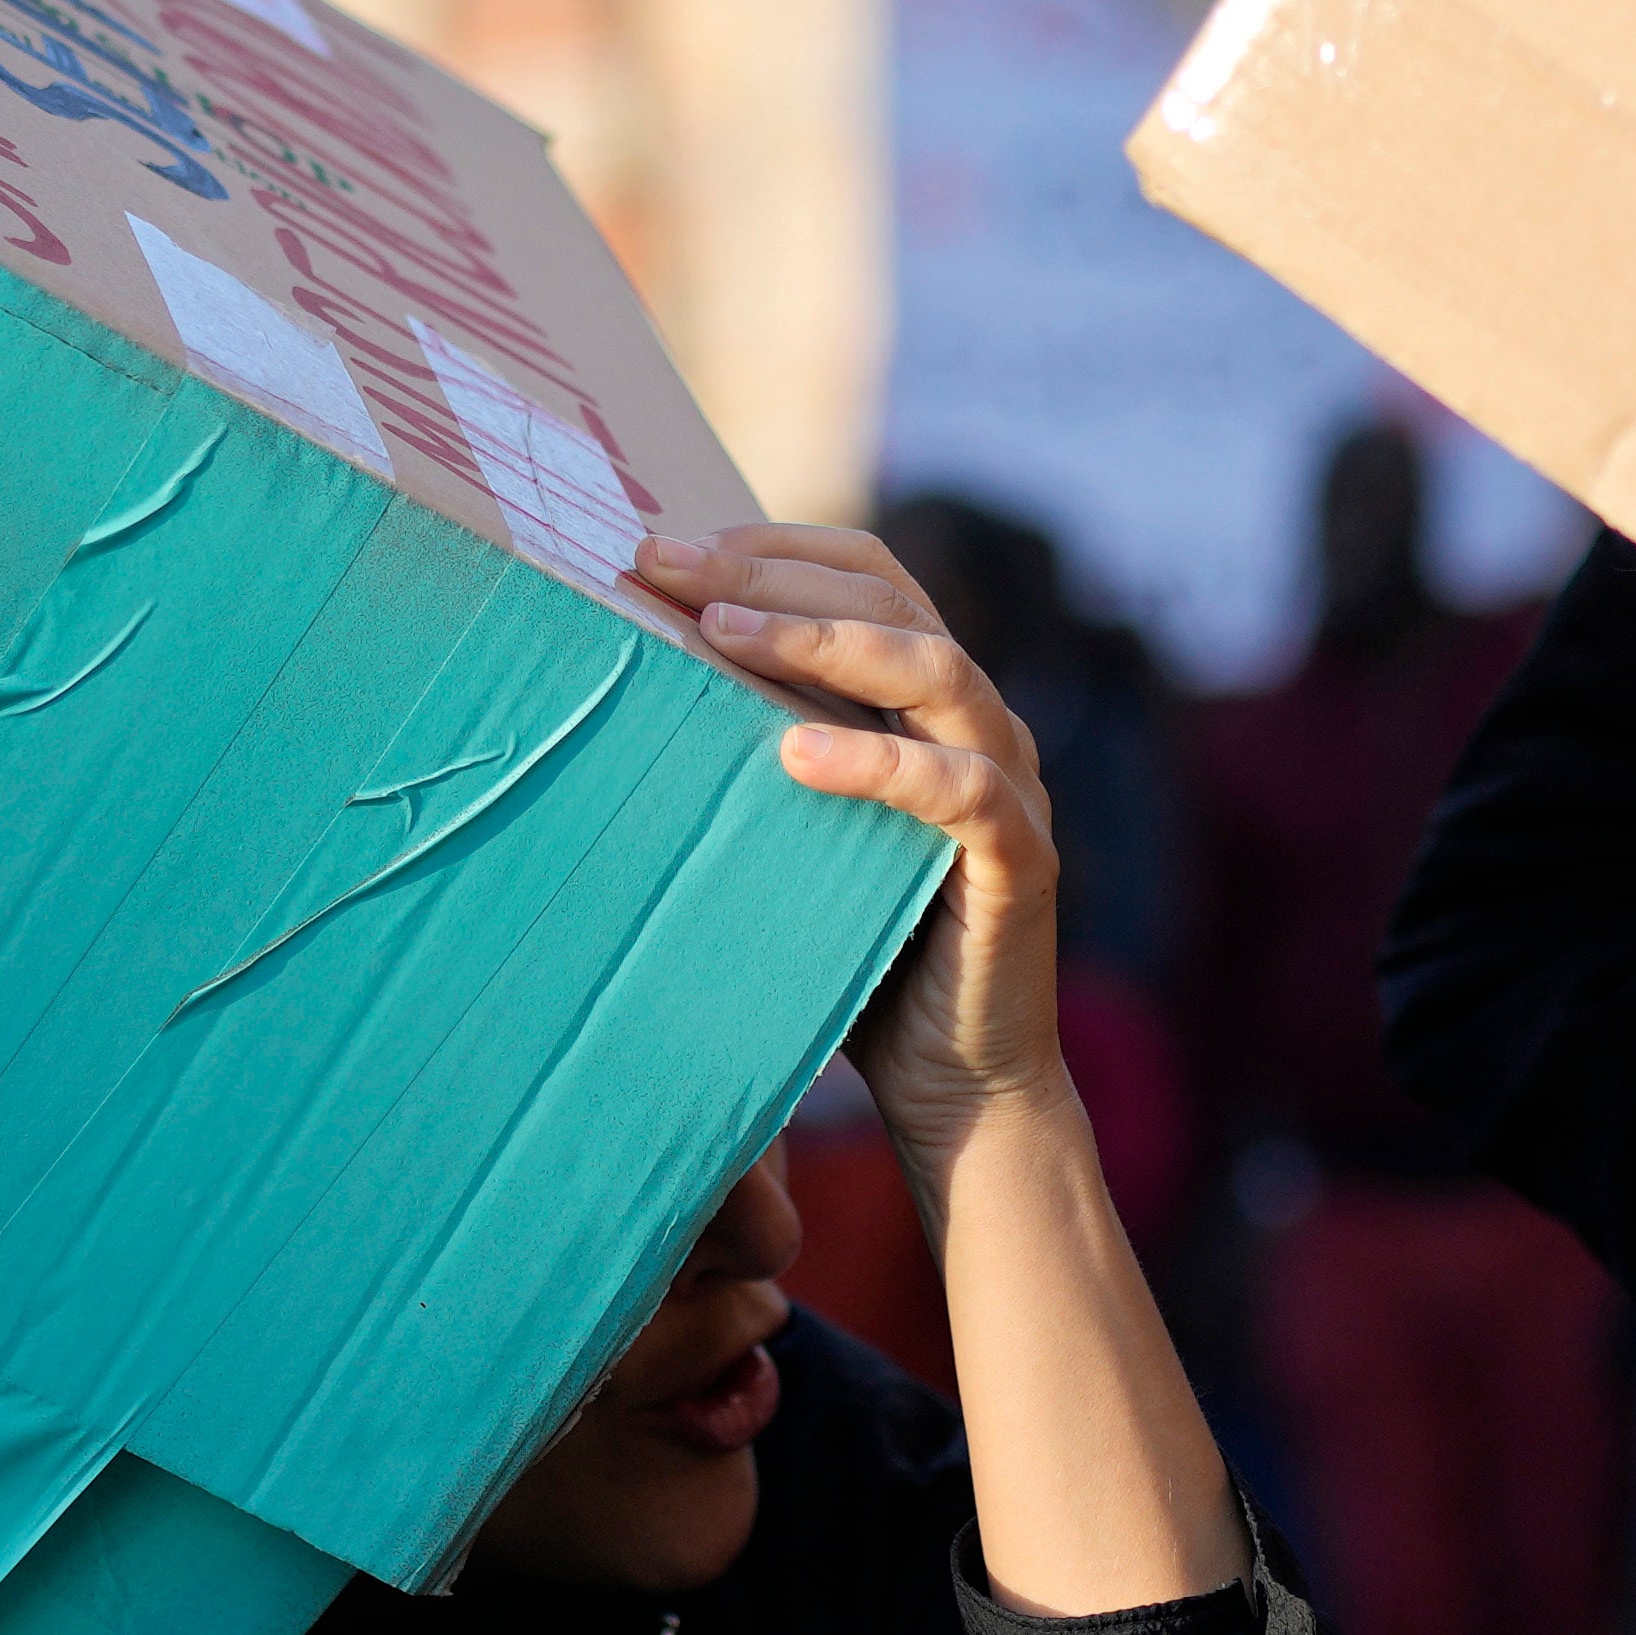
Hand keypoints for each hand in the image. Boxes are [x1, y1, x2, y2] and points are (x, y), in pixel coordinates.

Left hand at [642, 525, 1070, 1182]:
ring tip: (719, 634)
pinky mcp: (1020, 862)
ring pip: (938, 670)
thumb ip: (744, 756)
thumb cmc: (851, 953)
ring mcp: (1009, 787)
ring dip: (822, 640)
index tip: (663, 546)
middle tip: (663, 565)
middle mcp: (978, 725)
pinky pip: (963, 790)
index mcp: (926, 701)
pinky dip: (880, 763)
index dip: (770, 546)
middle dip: (771, 572)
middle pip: (892, 599)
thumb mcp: (785, 832)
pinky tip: (793, 754)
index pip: (867, 573)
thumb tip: (615, 688)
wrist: (951, 1089)